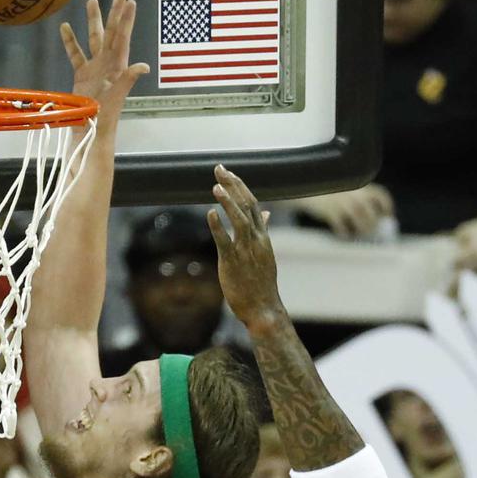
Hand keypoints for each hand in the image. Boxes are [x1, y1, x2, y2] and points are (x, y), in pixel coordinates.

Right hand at [62, 0, 149, 132]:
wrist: (92, 131)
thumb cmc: (106, 116)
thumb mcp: (117, 96)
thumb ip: (128, 80)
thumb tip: (144, 67)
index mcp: (117, 65)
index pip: (122, 37)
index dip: (126, 19)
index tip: (130, 1)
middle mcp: (108, 62)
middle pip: (111, 32)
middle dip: (114, 13)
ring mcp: (95, 67)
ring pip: (94, 39)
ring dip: (93, 21)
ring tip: (91, 1)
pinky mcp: (82, 74)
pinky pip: (75, 54)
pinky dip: (70, 41)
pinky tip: (65, 27)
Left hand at [206, 165, 280, 325]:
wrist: (264, 308)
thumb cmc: (261, 282)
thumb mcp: (265, 253)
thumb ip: (263, 231)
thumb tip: (266, 213)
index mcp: (263, 236)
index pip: (253, 204)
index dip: (240, 186)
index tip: (229, 173)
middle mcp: (256, 239)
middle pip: (247, 206)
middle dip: (233, 186)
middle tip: (219, 169)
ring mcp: (246, 250)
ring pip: (240, 220)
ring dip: (228, 202)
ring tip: (216, 187)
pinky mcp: (233, 262)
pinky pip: (225, 241)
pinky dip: (218, 226)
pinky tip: (210, 213)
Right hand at [294, 183, 394, 238]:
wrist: (308, 190)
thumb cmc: (330, 192)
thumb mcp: (347, 188)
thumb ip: (360, 196)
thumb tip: (374, 217)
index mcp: (360, 186)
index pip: (381, 195)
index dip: (387, 207)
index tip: (387, 216)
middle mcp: (354, 193)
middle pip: (372, 213)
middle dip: (373, 224)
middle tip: (371, 230)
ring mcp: (343, 203)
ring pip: (361, 221)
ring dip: (362, 230)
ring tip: (358, 233)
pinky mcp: (331, 212)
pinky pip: (342, 227)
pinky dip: (344, 233)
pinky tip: (343, 234)